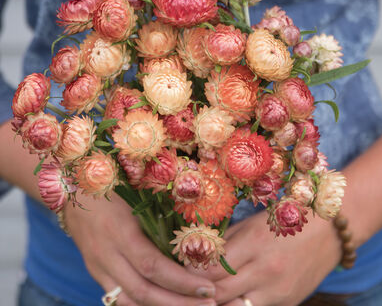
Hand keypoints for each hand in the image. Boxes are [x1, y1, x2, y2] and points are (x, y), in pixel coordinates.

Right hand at [64, 193, 216, 305]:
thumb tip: (193, 239)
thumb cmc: (114, 185)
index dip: (182, 282)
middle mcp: (106, 254)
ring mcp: (97, 266)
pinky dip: (142, 305)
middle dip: (178, 303)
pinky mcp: (95, 271)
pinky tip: (164, 304)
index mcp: (120, 231)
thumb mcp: (137, 196)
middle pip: (143, 291)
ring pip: (128, 302)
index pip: (153, 266)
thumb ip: (160, 219)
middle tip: (209, 304)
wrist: (74, 187)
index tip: (208, 288)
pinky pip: (118, 298)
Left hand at [189, 210, 341, 305]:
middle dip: (198, 291)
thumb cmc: (286, 219)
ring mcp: (278, 292)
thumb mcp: (253, 223)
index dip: (191, 271)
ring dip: (217, 302)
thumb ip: (227, 240)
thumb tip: (199, 252)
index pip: (211, 269)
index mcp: (254, 245)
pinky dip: (239, 305)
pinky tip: (231, 297)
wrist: (330, 231)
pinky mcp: (287, 304)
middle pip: (218, 293)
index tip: (181, 267)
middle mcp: (266, 272)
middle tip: (185, 285)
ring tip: (205, 293)